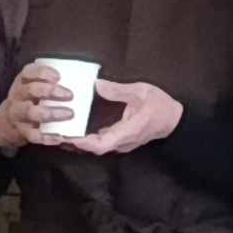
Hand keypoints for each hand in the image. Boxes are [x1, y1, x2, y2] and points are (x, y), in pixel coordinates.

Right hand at [0, 62, 86, 152]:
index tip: (58, 77)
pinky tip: (60, 137)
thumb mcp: (33, 86)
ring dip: (50, 113)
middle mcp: (17, 96)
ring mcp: (17, 115)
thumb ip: (51, 83)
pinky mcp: (20, 132)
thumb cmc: (29, 100)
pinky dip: (46, 137)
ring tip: (69, 114)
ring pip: (30, 112)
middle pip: (30, 90)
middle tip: (70, 95)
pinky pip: (32, 135)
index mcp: (22, 82)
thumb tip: (86, 81)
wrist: (7, 122)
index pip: (28, 72)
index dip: (43, 73)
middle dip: (50, 91)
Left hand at [67, 78, 184, 156]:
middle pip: (95, 148)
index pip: (102, 144)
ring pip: (98, 147)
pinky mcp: (122, 141)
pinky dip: (89, 138)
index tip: (68, 136)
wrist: (175, 120)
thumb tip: (96, 85)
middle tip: (57, 132)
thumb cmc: (160, 106)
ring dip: (81, 141)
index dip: (84, 142)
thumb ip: (118, 90)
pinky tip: (79, 128)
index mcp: (128, 131)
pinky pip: (103, 142)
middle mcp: (123, 142)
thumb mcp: (141, 91)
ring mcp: (123, 143)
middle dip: (76, 142)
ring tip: (63, 130)